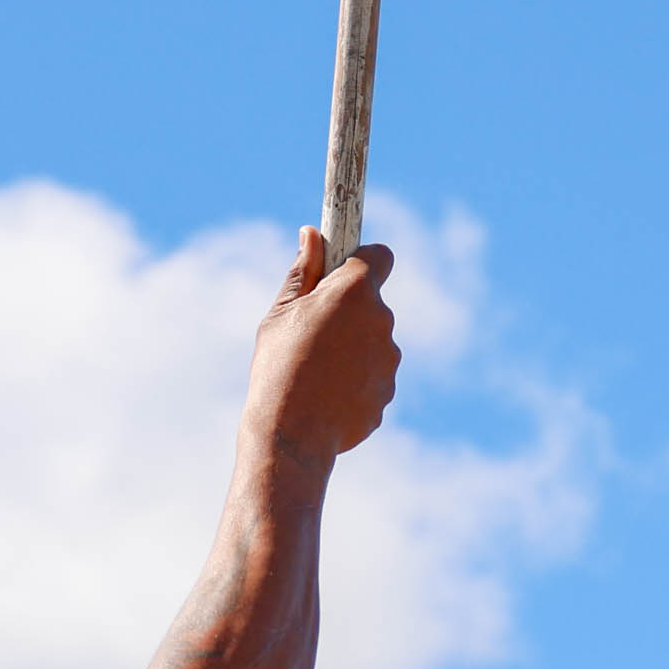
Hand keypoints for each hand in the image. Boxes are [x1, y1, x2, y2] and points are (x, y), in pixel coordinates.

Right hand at [245, 226, 399, 467]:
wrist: (292, 434)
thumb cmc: (279, 366)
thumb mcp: (281, 312)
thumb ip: (302, 271)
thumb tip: (312, 233)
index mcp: (355, 291)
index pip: (379, 255)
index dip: (361, 260)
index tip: (341, 271)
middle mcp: (381, 320)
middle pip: (371, 303)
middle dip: (348, 312)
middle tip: (312, 331)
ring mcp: (389, 359)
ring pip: (372, 342)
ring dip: (352, 349)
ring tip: (315, 371)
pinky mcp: (388, 393)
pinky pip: (372, 377)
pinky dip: (354, 382)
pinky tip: (325, 396)